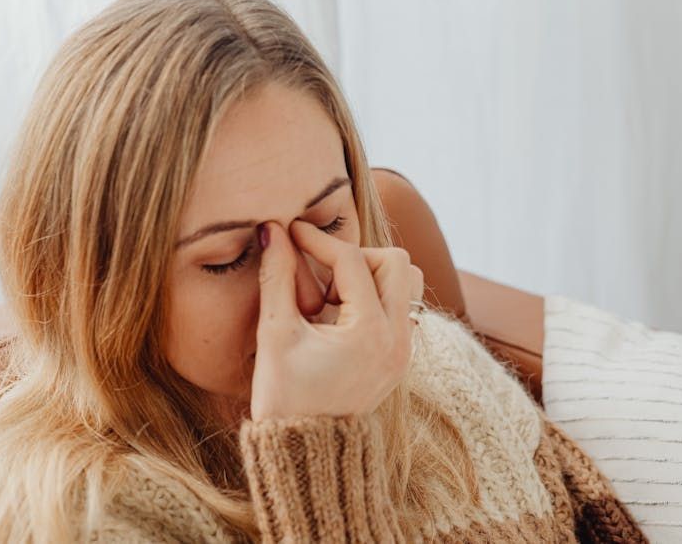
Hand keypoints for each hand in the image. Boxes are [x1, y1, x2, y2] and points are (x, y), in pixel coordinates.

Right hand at [249, 219, 423, 420]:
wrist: (305, 452)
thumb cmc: (284, 397)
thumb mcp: (275, 334)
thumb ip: (276, 277)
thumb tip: (272, 231)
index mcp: (369, 332)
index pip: (351, 261)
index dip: (316, 240)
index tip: (290, 233)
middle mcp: (397, 340)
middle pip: (396, 262)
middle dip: (356, 257)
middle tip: (321, 280)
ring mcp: (404, 351)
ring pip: (408, 284)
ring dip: (374, 277)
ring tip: (335, 298)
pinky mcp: (401, 358)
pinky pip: (403, 309)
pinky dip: (378, 299)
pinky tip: (341, 316)